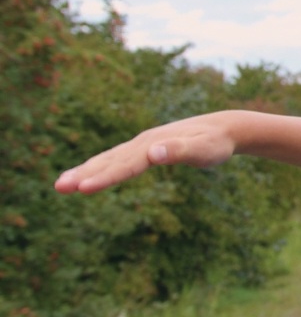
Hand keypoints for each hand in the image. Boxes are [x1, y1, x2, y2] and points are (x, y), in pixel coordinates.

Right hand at [55, 111, 238, 194]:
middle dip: (84, 174)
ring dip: (85, 171)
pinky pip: (117, 159)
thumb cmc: (216, 143)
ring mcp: (143, 144)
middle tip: (59, 188)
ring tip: (62, 185)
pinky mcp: (146, 148)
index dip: (105, 177)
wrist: (225, 127)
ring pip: (109, 159)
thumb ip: (181, 151)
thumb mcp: (205, 149)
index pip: (126, 165)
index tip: (83, 189)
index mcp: (154, 145)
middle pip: (109, 161)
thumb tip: (153, 153)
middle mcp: (144, 143)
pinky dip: (99, 167)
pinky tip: (89, 174)